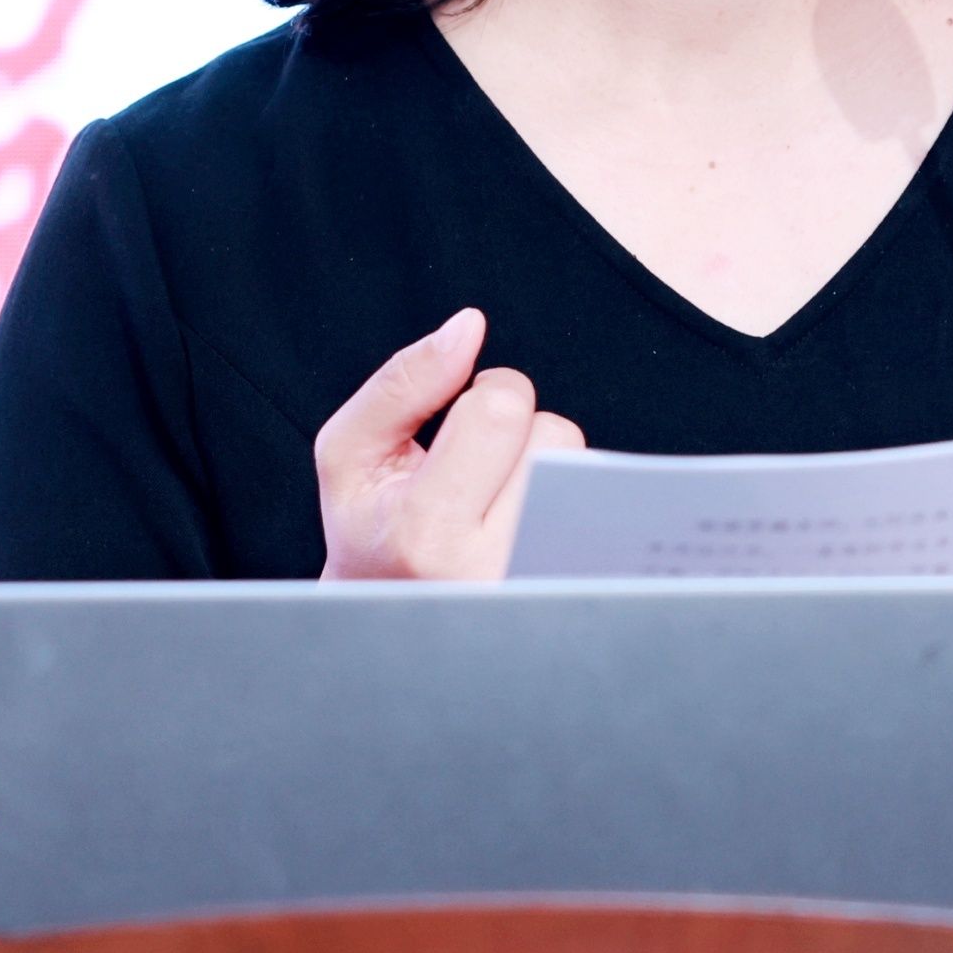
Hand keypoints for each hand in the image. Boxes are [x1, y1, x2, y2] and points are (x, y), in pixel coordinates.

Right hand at [316, 308, 585, 580]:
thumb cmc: (368, 530)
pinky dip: (569, 502)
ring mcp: (540, 587)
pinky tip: (528, 524)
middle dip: (518, 430)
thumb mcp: (351, 453)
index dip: (484, 393)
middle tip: (476, 467)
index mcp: (427, 532)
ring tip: (498, 499)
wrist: (384, 625)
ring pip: (584, 471)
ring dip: (546, 467)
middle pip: (555, 435)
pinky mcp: (575, 595)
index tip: (458, 423)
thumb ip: (401, 382)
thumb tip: (468, 327)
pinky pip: (602, 509)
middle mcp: (491, 570)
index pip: (499, 409)